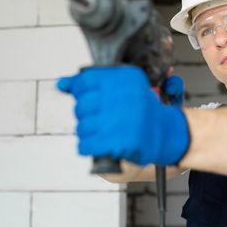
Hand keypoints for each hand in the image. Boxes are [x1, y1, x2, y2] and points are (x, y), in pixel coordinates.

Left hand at [57, 66, 189, 165]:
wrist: (165, 134)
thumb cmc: (140, 111)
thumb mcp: (122, 88)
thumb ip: (91, 84)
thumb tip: (61, 84)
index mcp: (126, 79)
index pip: (86, 81)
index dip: (81, 91)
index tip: (88, 98)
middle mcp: (124, 97)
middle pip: (82, 105)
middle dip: (86, 115)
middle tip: (102, 119)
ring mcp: (120, 120)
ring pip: (82, 127)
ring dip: (88, 133)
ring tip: (105, 132)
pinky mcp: (118, 142)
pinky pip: (86, 145)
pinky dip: (89, 147)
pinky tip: (101, 143)